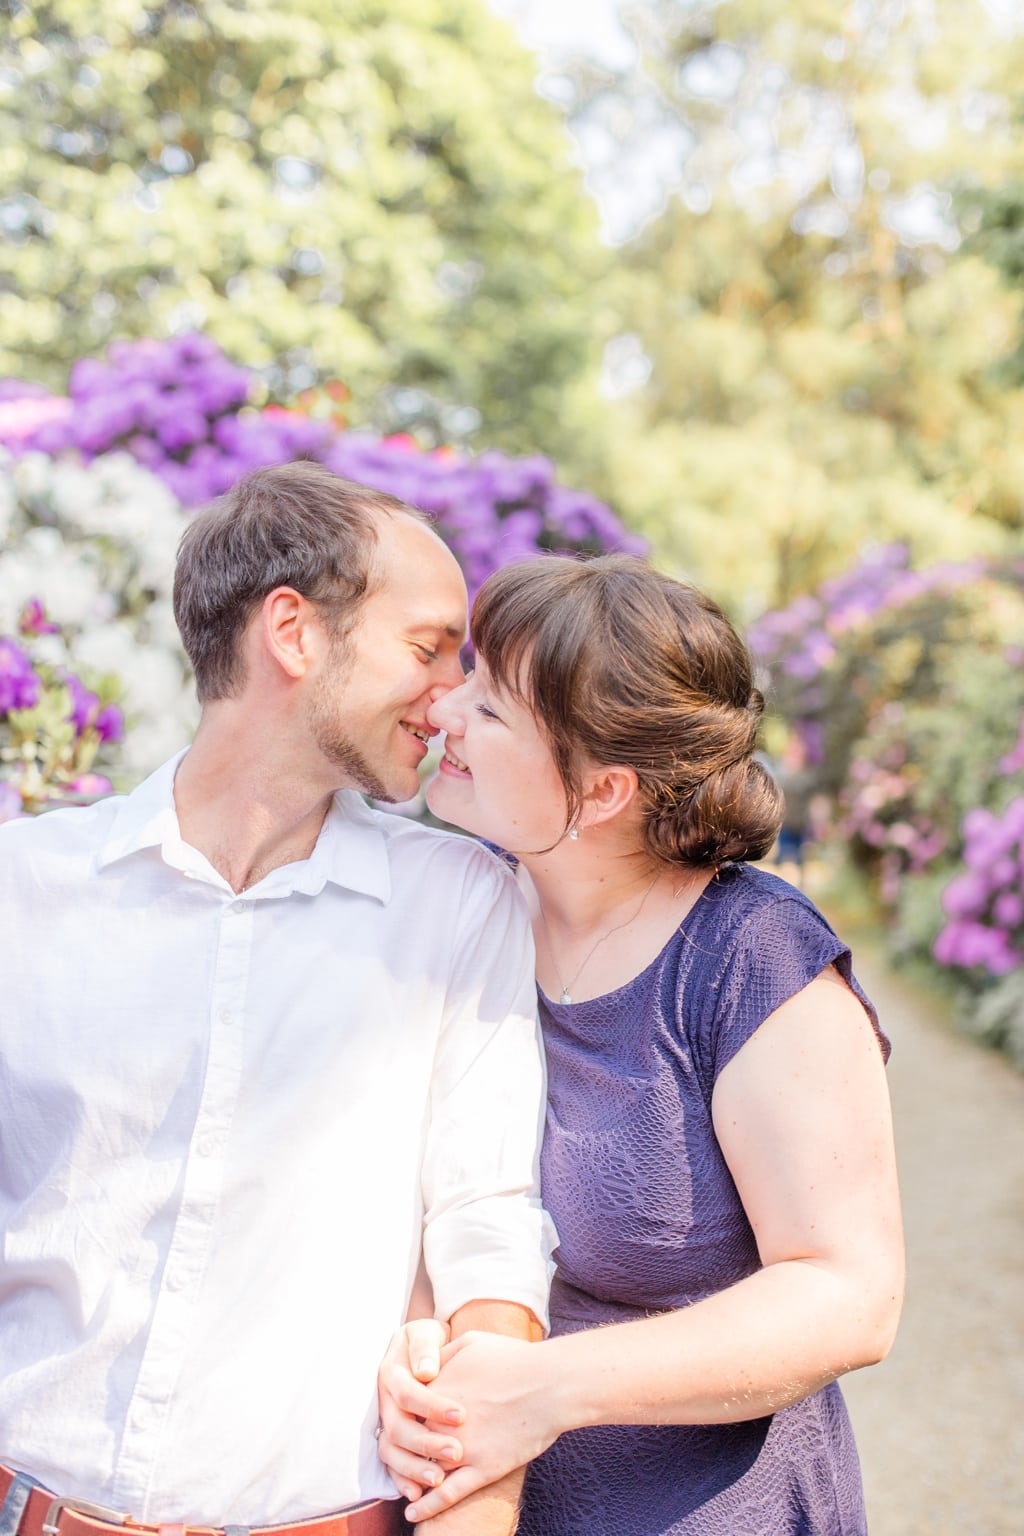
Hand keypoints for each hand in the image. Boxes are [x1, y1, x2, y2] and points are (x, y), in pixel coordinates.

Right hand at [377, 1319, 464, 1501]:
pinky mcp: (392, 1439)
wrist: (422, 1352)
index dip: (433, 1405)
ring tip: (440, 1479)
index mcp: (391, 1372)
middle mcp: (384, 1400)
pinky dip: (402, 1480)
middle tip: (456, 1453)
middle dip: (426, 1442)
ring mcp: (385, 1421)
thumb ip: (424, 1348)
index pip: (408, 1392)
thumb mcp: (425, 1333)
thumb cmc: (428, 1343)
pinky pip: (391, 1464)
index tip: (462, 1415)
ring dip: (414, 1467)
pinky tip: (419, 1494)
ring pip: (390, 1450)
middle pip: (397, 1427)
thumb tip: (426, 1372)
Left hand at [401, 1331, 560, 1523]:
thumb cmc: (515, 1358)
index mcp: (436, 1390)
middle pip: (409, 1442)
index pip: (403, 1410)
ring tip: (404, 1489)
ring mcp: (462, 1448)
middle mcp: (441, 1422)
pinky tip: (413, 1513)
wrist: (550, 1384)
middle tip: (402, 1457)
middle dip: (404, 1450)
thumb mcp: (471, 1342)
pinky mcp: (483, 1469)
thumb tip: (426, 1365)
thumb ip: (442, 1353)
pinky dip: (427, 1507)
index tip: (405, 1424)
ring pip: (423, 1471)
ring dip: (410, 1481)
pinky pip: (446, 1495)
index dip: (402, 1418)